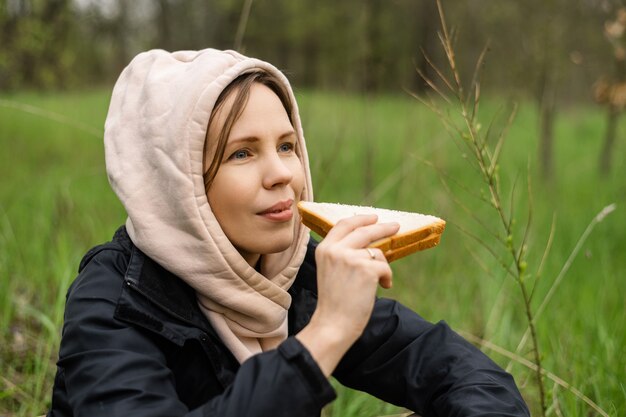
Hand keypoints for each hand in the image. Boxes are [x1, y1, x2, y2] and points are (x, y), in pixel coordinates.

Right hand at [296, 214, 399, 375]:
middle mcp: (335, 249)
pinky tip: (382, 287)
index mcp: (324, 249)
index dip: (361, 219)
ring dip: (382, 266)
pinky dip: (387, 277)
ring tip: (379, 281)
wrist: (333, 324)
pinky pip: (385, 266)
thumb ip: (343, 254)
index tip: (374, 217)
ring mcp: (350, 257)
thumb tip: (369, 243)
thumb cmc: (335, 303)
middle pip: (364, 230)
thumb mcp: (332, 271)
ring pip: (377, 252)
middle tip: (395, 226)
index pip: (344, 225)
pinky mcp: (366, 268)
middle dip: (382, 228)